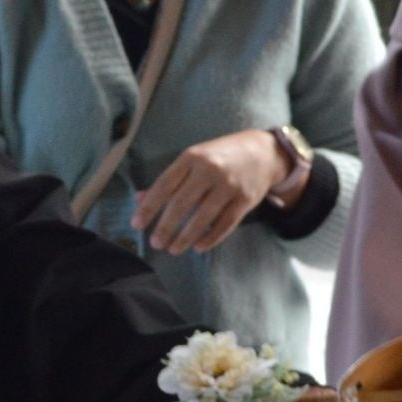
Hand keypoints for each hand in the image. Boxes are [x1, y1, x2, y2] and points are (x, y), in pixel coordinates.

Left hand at [132, 129, 289, 255]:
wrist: (264, 152)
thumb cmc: (221, 156)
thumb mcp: (194, 159)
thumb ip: (169, 180)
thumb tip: (139, 199)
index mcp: (192, 158)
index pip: (165, 185)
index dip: (149, 207)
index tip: (137, 224)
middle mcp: (210, 170)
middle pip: (182, 204)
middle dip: (165, 227)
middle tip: (155, 243)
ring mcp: (229, 186)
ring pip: (203, 217)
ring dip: (185, 237)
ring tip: (173, 249)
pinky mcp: (245, 200)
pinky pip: (225, 224)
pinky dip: (210, 238)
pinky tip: (198, 247)